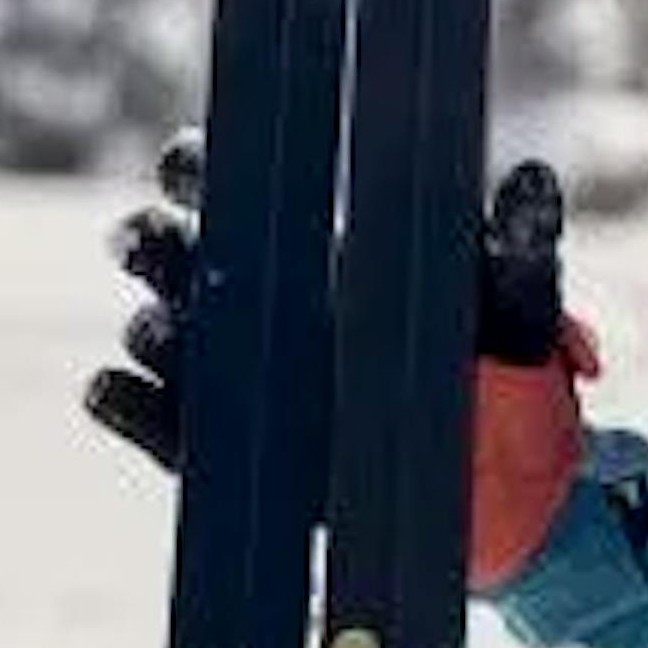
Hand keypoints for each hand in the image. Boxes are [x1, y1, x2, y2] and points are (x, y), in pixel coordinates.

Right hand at [82, 134, 597, 585]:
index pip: (233, 187)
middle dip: (147, 241)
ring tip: (167, 328)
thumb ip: (521, 244)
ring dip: (150, 325)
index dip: (197, 167)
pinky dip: (122, 402)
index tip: (186, 164)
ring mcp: (229, 374)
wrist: (498, 483)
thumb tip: (534, 176)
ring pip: (156, 332)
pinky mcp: (218, 447)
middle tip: (148, 241)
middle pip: (169, 253)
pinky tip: (113, 385)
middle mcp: (253, 299)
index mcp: (311, 242)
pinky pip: (149, 421)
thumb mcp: (517, 301)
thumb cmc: (499, 364)